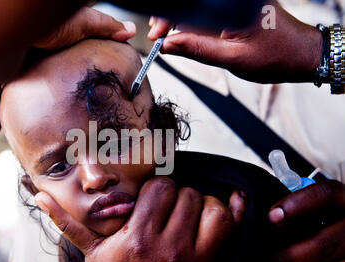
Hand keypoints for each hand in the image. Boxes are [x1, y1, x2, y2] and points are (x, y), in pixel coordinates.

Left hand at [0, 6, 135, 134]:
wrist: (12, 24)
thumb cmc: (47, 20)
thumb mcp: (83, 24)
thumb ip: (105, 28)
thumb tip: (131, 31)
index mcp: (47, 43)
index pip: (55, 62)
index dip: (61, 74)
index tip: (70, 91)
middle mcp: (25, 55)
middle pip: (32, 79)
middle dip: (36, 94)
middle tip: (48, 114)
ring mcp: (7, 67)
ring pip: (10, 92)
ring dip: (15, 107)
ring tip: (24, 126)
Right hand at [35, 177, 245, 261]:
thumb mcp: (92, 253)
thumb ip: (68, 222)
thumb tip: (41, 198)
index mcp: (138, 239)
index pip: (161, 188)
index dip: (157, 188)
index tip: (152, 197)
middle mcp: (169, 247)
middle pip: (187, 194)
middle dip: (177, 195)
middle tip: (167, 207)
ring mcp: (193, 259)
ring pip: (213, 208)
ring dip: (204, 204)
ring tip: (189, 212)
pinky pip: (232, 231)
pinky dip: (236, 212)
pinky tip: (232, 202)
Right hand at [148, 0, 321, 83]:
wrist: (302, 55)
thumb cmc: (276, 57)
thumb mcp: (232, 58)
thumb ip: (198, 50)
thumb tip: (168, 45)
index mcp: (237, 4)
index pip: (194, 6)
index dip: (170, 17)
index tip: (157, 34)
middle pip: (194, 3)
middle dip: (172, 17)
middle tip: (160, 37)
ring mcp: (236, 1)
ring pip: (199, 7)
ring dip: (182, 21)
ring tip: (171, 39)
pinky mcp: (237, 5)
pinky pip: (209, 10)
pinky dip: (195, 22)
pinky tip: (187, 35)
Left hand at [268, 180, 344, 261]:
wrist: (342, 239)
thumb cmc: (316, 223)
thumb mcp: (311, 208)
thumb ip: (284, 207)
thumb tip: (239, 200)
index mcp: (343, 201)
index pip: (325, 194)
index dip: (297, 205)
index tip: (270, 217)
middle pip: (324, 243)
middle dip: (289, 257)